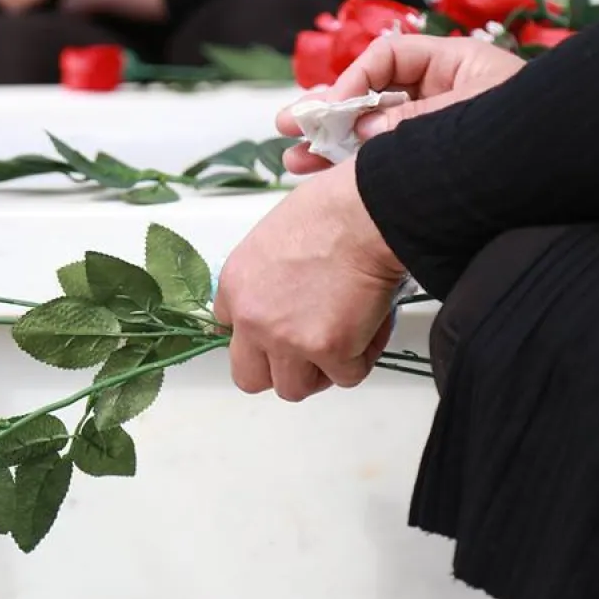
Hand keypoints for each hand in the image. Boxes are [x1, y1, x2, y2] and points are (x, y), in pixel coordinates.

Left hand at [213, 160, 406, 400]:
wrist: (366, 214)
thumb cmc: (330, 209)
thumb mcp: (273, 232)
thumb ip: (266, 268)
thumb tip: (280, 276)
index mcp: (235, 285)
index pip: (227, 327)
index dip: (258, 331)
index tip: (281, 325)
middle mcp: (252, 319)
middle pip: (249, 377)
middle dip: (278, 371)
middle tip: (307, 352)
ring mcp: (288, 340)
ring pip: (294, 388)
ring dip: (320, 372)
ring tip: (344, 341)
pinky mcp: (329, 351)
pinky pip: (346, 376)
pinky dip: (362, 358)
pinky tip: (371, 326)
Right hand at [279, 36, 525, 174]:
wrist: (560, 200)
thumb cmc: (523, 150)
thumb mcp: (463, 126)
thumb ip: (410, 124)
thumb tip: (362, 131)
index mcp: (459, 66)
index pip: (390, 57)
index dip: (355, 78)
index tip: (334, 107)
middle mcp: (441, 95)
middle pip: (371, 92)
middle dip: (328, 109)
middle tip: (294, 122)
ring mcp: (431, 133)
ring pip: (367, 129)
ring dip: (326, 141)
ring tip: (295, 156)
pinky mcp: (425, 167)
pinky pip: (375, 159)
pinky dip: (344, 165)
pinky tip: (314, 171)